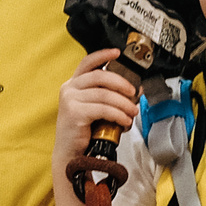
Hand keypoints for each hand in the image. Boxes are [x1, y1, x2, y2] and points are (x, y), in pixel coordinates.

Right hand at [57, 49, 140, 171]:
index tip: (117, 52)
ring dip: (124, 104)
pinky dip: (118, 115)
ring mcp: (70, 100)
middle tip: (134, 93)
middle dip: (122, 84)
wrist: (72, 152)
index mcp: (74, 84)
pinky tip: (124, 121)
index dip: (103, 55)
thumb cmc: (86, 130)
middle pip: (101, 76)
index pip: (87, 63)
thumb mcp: (98, 107)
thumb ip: (111, 95)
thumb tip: (136, 89)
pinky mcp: (74, 113)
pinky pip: (104, 109)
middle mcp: (69, 89)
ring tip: (132, 113)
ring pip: (105, 95)